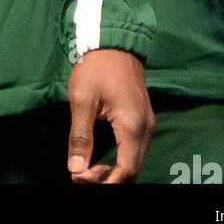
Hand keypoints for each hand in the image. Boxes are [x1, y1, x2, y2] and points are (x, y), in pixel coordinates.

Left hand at [66, 47, 154, 182]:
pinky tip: (100, 158)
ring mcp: (148, 124)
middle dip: (107, 179)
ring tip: (87, 170)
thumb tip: (76, 169)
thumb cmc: (96, 68)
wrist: (114, 41)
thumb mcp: (82, 100)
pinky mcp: (144, 119)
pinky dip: (119, 160)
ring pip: (135, 161)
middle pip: (133, 170)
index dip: (104, 181)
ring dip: (113, 171)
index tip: (80, 179)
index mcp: (133, 126)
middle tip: (80, 176)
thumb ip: (80, 136)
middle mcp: (146, 129)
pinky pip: (135, 149)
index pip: (126, 170)